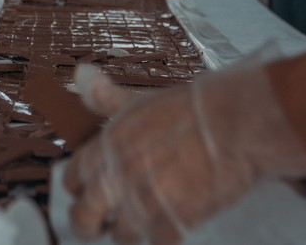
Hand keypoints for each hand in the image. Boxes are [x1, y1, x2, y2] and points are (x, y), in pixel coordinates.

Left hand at [65, 65, 305, 243]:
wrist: (232, 123)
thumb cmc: (191, 108)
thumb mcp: (140, 99)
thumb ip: (107, 98)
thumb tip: (81, 76)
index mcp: (107, 144)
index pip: (73, 178)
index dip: (78, 189)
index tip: (85, 194)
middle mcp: (118, 175)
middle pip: (84, 216)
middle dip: (89, 225)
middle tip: (100, 227)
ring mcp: (144, 201)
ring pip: (119, 237)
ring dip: (127, 234)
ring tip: (138, 227)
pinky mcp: (174, 221)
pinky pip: (156, 243)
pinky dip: (161, 239)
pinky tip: (169, 229)